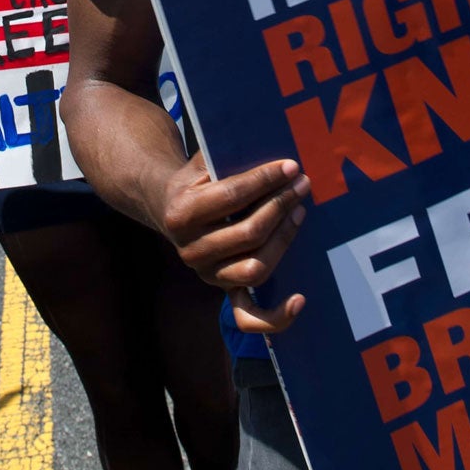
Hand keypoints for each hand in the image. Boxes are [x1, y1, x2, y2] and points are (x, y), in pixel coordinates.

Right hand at [159, 154, 310, 333]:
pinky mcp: (221, 289)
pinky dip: (275, 316)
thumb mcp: (200, 164)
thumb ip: (226, 159)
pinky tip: (300, 300)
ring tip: (299, 211)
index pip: (231, 197)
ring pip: (255, 268)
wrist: (168, 207)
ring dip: (284, 239)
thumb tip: (270, 153)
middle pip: (249, 233)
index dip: (265, 180)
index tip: (291, 167)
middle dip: (280, 205)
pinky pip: (247, 316)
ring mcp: (207, 274)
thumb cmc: (194, 182)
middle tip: (302, 184)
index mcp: (182, 214)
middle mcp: (191, 250)